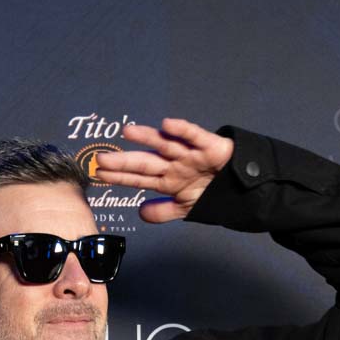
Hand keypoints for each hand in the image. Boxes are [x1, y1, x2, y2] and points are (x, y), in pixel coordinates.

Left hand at [89, 118, 234, 222]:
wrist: (241, 186)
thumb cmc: (211, 190)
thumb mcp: (184, 207)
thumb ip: (162, 212)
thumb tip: (140, 214)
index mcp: (167, 179)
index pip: (138, 178)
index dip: (119, 177)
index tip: (99, 174)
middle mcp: (174, 164)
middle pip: (145, 163)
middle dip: (124, 162)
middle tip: (100, 159)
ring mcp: (190, 153)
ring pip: (165, 145)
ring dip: (147, 139)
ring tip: (127, 132)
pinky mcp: (209, 146)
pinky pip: (194, 136)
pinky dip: (182, 131)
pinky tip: (167, 126)